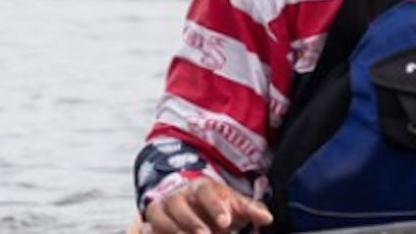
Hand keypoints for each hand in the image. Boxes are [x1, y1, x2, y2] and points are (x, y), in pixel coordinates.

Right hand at [143, 179, 272, 233]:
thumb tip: (267, 218)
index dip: (215, 207)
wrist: (189, 204)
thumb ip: (250, 210)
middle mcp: (179, 195)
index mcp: (201, 187)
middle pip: (180, 205)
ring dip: (174, 230)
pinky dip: (153, 233)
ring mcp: (162, 208)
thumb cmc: (215, 205)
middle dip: (192, 223)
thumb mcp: (233, 205)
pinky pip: (148, 228)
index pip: (206, 193)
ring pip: (161, 217)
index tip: (226, 222)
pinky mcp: (151, 222)